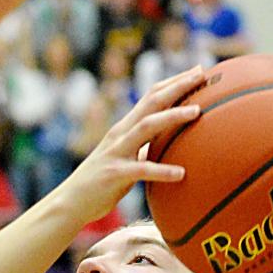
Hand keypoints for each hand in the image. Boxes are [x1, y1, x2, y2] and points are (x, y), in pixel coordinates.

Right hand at [61, 66, 203, 220]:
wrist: (70, 202)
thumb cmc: (102, 183)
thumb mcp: (125, 159)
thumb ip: (143, 150)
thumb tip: (167, 147)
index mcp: (124, 128)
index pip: (151, 96)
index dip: (174, 82)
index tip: (198, 70)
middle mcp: (120, 134)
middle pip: (151, 102)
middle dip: (177, 86)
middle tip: (202, 74)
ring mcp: (116, 152)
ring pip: (146, 127)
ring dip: (172, 117)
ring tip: (197, 112)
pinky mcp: (114, 174)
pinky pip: (141, 169)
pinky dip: (162, 171)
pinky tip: (181, 174)